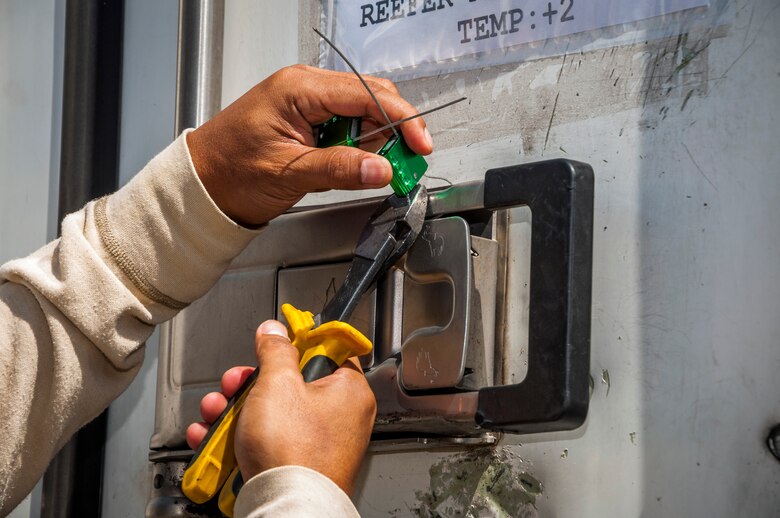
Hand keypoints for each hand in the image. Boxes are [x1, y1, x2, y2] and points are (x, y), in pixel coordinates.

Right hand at [185, 320, 376, 494]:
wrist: (285, 508)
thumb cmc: (294, 453)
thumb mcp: (278, 385)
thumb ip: (275, 351)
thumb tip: (275, 331)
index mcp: (348, 392)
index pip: (327, 352)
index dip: (296, 344)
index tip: (275, 342)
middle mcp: (338, 418)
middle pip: (290, 384)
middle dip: (249, 383)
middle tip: (234, 384)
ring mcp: (316, 444)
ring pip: (271, 414)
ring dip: (235, 410)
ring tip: (215, 412)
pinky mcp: (293, 466)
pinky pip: (265, 442)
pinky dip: (238, 438)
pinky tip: (212, 437)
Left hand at [187, 65, 432, 226]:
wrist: (202, 183)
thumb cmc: (230, 171)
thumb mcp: (289, 173)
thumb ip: (339, 169)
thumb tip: (381, 168)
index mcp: (299, 89)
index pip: (366, 94)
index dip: (401, 118)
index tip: (420, 145)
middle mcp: (305, 87)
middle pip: (370, 98)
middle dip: (393, 130)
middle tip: (404, 163)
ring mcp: (307, 101)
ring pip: (361, 113)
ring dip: (374, 141)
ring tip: (370, 170)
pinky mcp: (308, 119)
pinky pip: (346, 126)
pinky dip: (357, 146)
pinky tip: (353, 165)